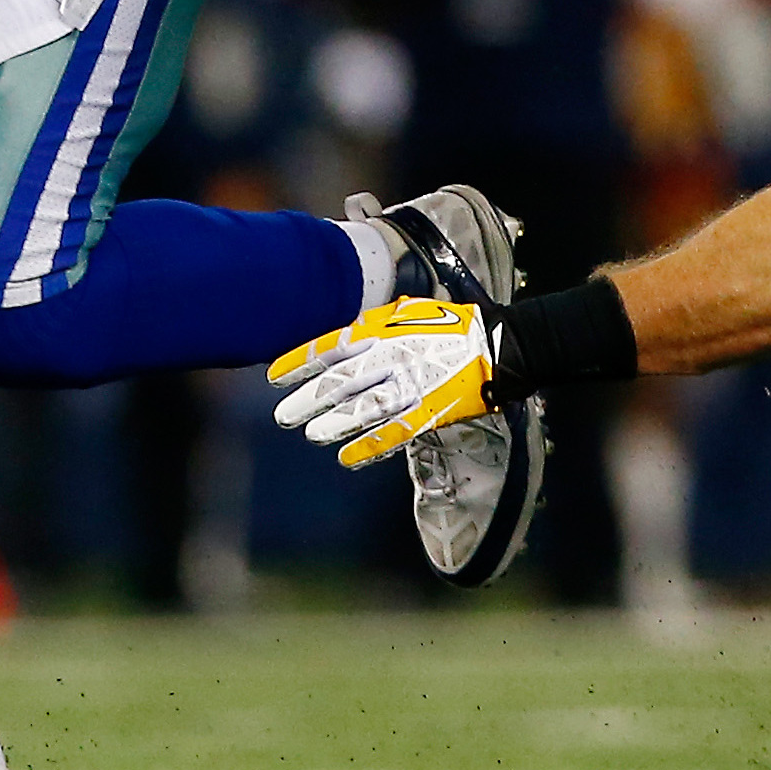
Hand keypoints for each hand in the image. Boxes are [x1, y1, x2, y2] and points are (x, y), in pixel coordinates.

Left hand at [269, 298, 500, 467]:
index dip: (301, 362)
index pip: (332, 347)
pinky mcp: (430, 411)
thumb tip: (343, 335)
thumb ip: (374, 324)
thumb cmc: (449, 326)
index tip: (274, 376)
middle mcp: (394, 357)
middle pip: (342, 381)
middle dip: (309, 398)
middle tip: (283, 416)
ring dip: (336, 424)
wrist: (495, 347)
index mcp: (384, 330)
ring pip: (365, 408)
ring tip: (312, 434)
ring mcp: (412, 386)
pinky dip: (371, 446)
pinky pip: (395, 431)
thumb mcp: (408, 311)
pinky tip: (349, 458)